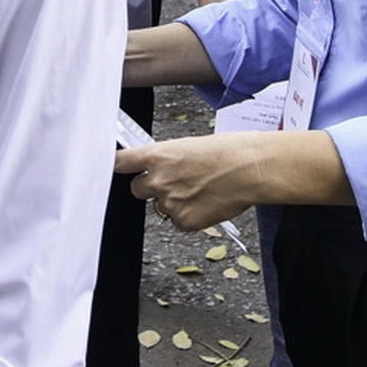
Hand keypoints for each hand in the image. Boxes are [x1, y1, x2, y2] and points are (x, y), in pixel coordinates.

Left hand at [116, 133, 264, 230]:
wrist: (250, 169)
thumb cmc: (226, 152)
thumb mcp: (186, 146)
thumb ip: (164, 158)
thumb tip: (155, 167)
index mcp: (156, 156)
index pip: (120, 163)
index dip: (118, 166)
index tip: (116, 168)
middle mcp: (158, 180)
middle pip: (137, 189)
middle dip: (150, 187)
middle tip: (173, 182)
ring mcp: (170, 202)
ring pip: (160, 206)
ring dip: (173, 201)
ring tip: (198, 189)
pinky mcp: (184, 221)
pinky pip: (178, 221)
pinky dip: (188, 215)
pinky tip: (205, 203)